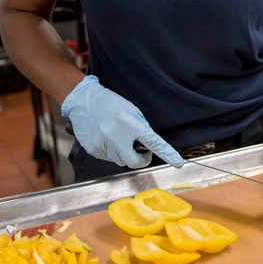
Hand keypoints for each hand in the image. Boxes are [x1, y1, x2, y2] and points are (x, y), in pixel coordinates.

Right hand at [61, 75, 183, 168]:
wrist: (84, 100)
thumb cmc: (110, 103)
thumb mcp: (131, 110)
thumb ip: (140, 128)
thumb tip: (146, 145)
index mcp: (132, 125)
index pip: (154, 143)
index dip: (168, 154)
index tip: (178, 163)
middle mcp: (118, 137)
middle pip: (134, 161)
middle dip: (139, 158)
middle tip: (140, 150)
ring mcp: (104, 145)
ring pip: (120, 160)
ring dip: (123, 152)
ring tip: (117, 135)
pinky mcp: (93, 149)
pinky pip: (107, 157)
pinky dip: (110, 151)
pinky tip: (105, 136)